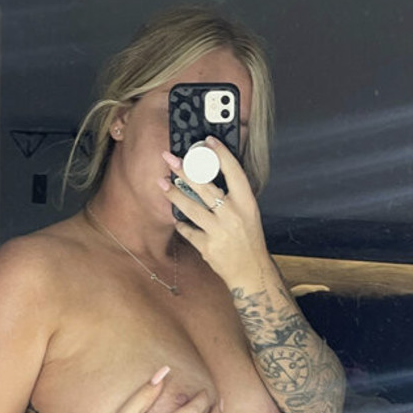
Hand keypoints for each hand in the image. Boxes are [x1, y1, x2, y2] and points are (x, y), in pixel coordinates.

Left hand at [158, 136, 268, 284]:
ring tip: (162, 183)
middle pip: (205, 188)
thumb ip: (233, 196)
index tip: (208, 141)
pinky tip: (178, 219)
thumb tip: (209, 174)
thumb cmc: (249, 238)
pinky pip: (188, 230)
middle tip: (170, 158)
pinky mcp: (207, 248)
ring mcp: (219, 232)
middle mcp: (233, 215)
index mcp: (246, 203)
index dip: (221, 154)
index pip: (234, 172)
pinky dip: (182, 224)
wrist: (251, 271)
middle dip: (185, 170)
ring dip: (174, 194)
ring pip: (191, 208)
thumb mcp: (248, 213)